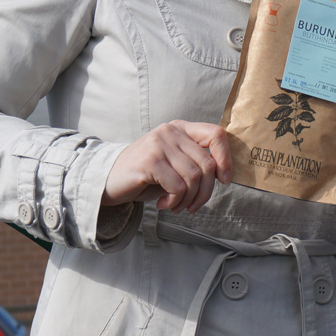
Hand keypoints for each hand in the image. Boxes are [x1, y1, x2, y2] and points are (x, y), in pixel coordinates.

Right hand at [102, 120, 231, 213]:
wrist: (108, 181)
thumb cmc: (147, 176)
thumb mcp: (175, 164)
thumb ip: (196, 162)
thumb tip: (224, 175)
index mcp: (181, 128)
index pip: (216, 134)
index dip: (226, 158)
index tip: (224, 180)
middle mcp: (171, 131)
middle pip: (207, 164)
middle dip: (205, 192)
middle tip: (193, 206)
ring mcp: (159, 144)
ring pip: (194, 177)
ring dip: (189, 200)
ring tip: (177, 206)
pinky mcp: (150, 161)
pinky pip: (178, 186)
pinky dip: (175, 201)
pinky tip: (164, 204)